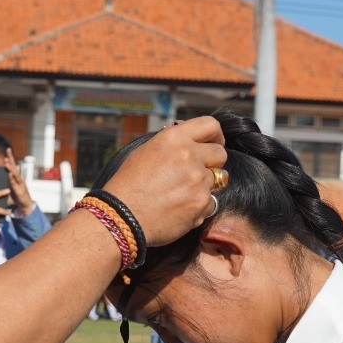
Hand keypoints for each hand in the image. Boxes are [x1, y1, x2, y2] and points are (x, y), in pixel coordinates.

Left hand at [3, 149, 34, 214]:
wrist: (26, 206)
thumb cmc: (17, 197)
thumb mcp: (10, 188)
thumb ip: (5, 183)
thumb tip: (1, 178)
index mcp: (15, 177)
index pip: (12, 165)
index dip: (10, 157)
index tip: (7, 149)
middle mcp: (18, 179)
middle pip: (14, 166)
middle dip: (11, 158)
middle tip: (8, 149)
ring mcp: (20, 184)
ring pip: (15, 174)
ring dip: (10, 168)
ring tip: (6, 162)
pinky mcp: (20, 191)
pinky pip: (15, 184)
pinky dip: (12, 179)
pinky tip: (9, 174)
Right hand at [100, 117, 225, 246]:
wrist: (122, 217)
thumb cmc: (128, 184)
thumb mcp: (145, 151)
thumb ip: (172, 144)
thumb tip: (190, 141)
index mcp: (174, 138)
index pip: (211, 125)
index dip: (216, 136)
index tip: (214, 143)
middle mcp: (189, 156)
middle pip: (220, 154)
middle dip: (213, 163)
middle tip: (198, 172)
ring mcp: (198, 180)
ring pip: (217, 180)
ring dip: (203, 186)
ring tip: (180, 194)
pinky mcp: (202, 203)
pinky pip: (211, 203)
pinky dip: (199, 207)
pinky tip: (180, 209)